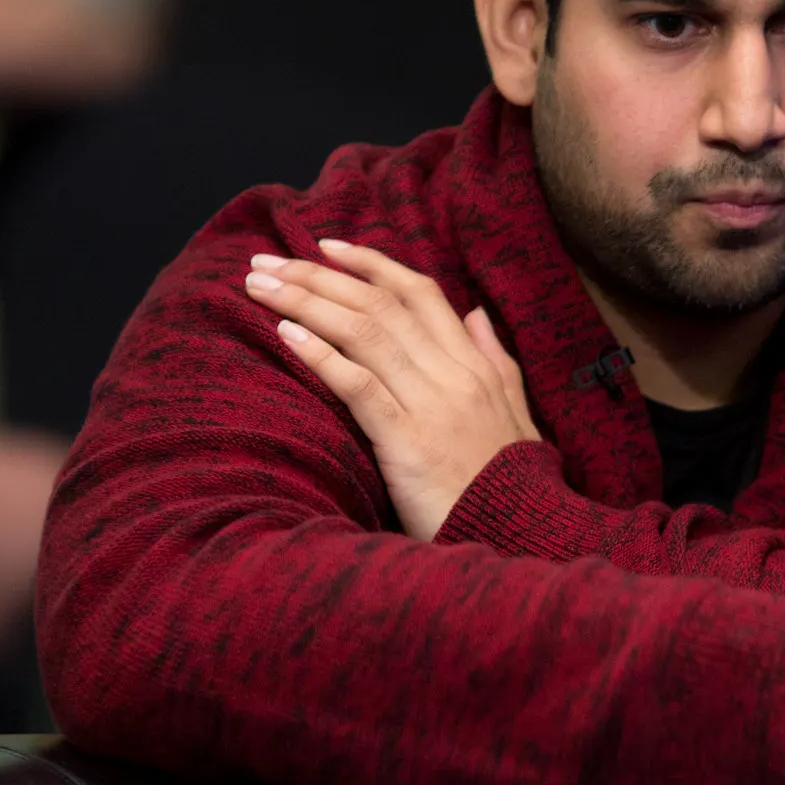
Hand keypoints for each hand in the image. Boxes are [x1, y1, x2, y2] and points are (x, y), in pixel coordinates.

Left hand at [245, 239, 539, 537]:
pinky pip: (359, 385)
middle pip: (380, 304)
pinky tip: (286, 334)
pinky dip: (320, 355)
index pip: (420, 293)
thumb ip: (496, 361)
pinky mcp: (408, 442)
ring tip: (261, 288)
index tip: (325, 248)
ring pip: (364, 333)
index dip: (370, 264)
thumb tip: (476, 313)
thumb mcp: (516, 415)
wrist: (523, 536)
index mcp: (477, 366)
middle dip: (317, 276)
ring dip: (305, 302)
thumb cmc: (511, 486)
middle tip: (267, 262)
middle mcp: (454, 375)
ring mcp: (432, 406)